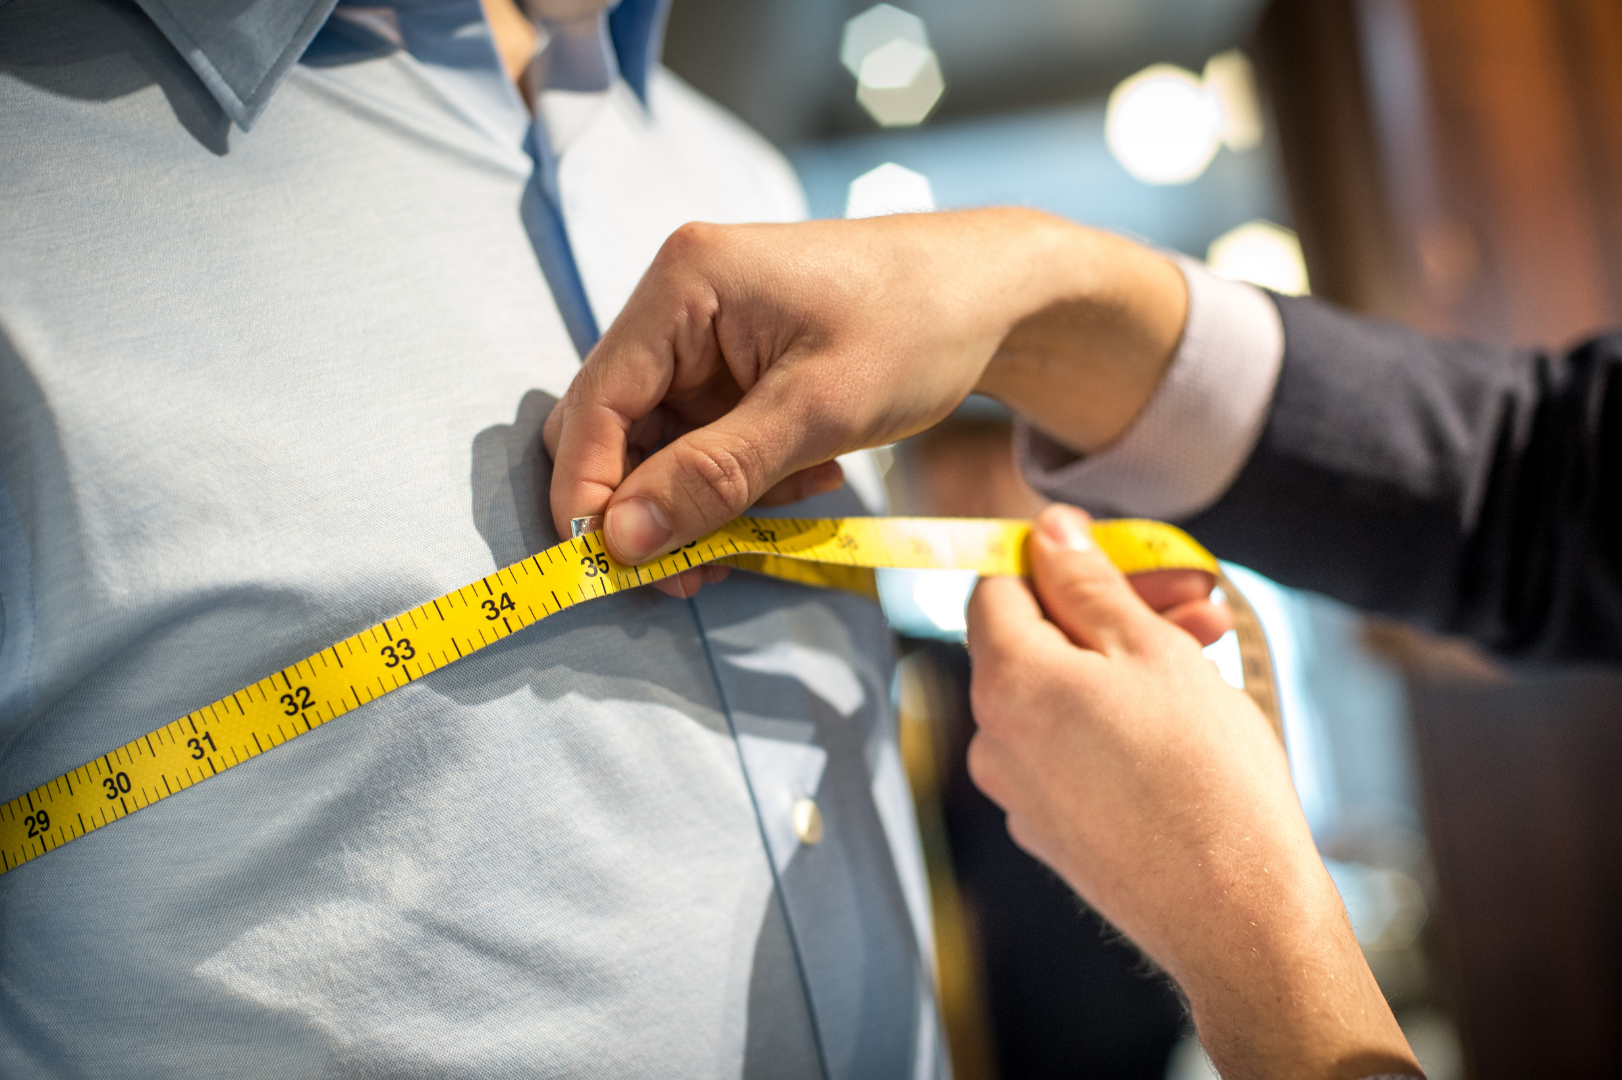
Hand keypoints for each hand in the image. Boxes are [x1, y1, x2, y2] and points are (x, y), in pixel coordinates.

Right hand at [543, 209, 1187, 595]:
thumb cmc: (919, 328)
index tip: (614, 569)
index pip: (595, 405)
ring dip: (710, 497)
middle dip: (653, 506)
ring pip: (664, 443)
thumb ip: (714, 476)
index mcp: (684, 284)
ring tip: (790, 508)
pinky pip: (708, 438)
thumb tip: (620, 542)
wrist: (995, 294)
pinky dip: (744, 476)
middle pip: (618, 428)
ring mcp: (707, 332)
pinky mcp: (736, 361)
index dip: (591, 493)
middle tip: (702, 572)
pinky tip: (809, 478)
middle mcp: (679, 301)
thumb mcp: (818, 411)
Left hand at [966, 504, 1419, 1079]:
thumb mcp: (1150, 650)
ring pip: (1062, 696)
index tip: (1124, 557)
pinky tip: (1186, 718)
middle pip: (1036, 642)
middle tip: (1199, 601)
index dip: (1060, 561)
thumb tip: (1047, 532)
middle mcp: (993, 740)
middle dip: (1115, 610)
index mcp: (1005, 684)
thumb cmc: (1204, 776)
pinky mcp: (1053, 834)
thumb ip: (1088, 584)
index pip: (997, 588)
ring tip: (1212, 651)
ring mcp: (1019, 794)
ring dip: (1127, 661)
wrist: (1237, 916)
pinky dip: (1116, 721)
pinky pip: (1071, 751)